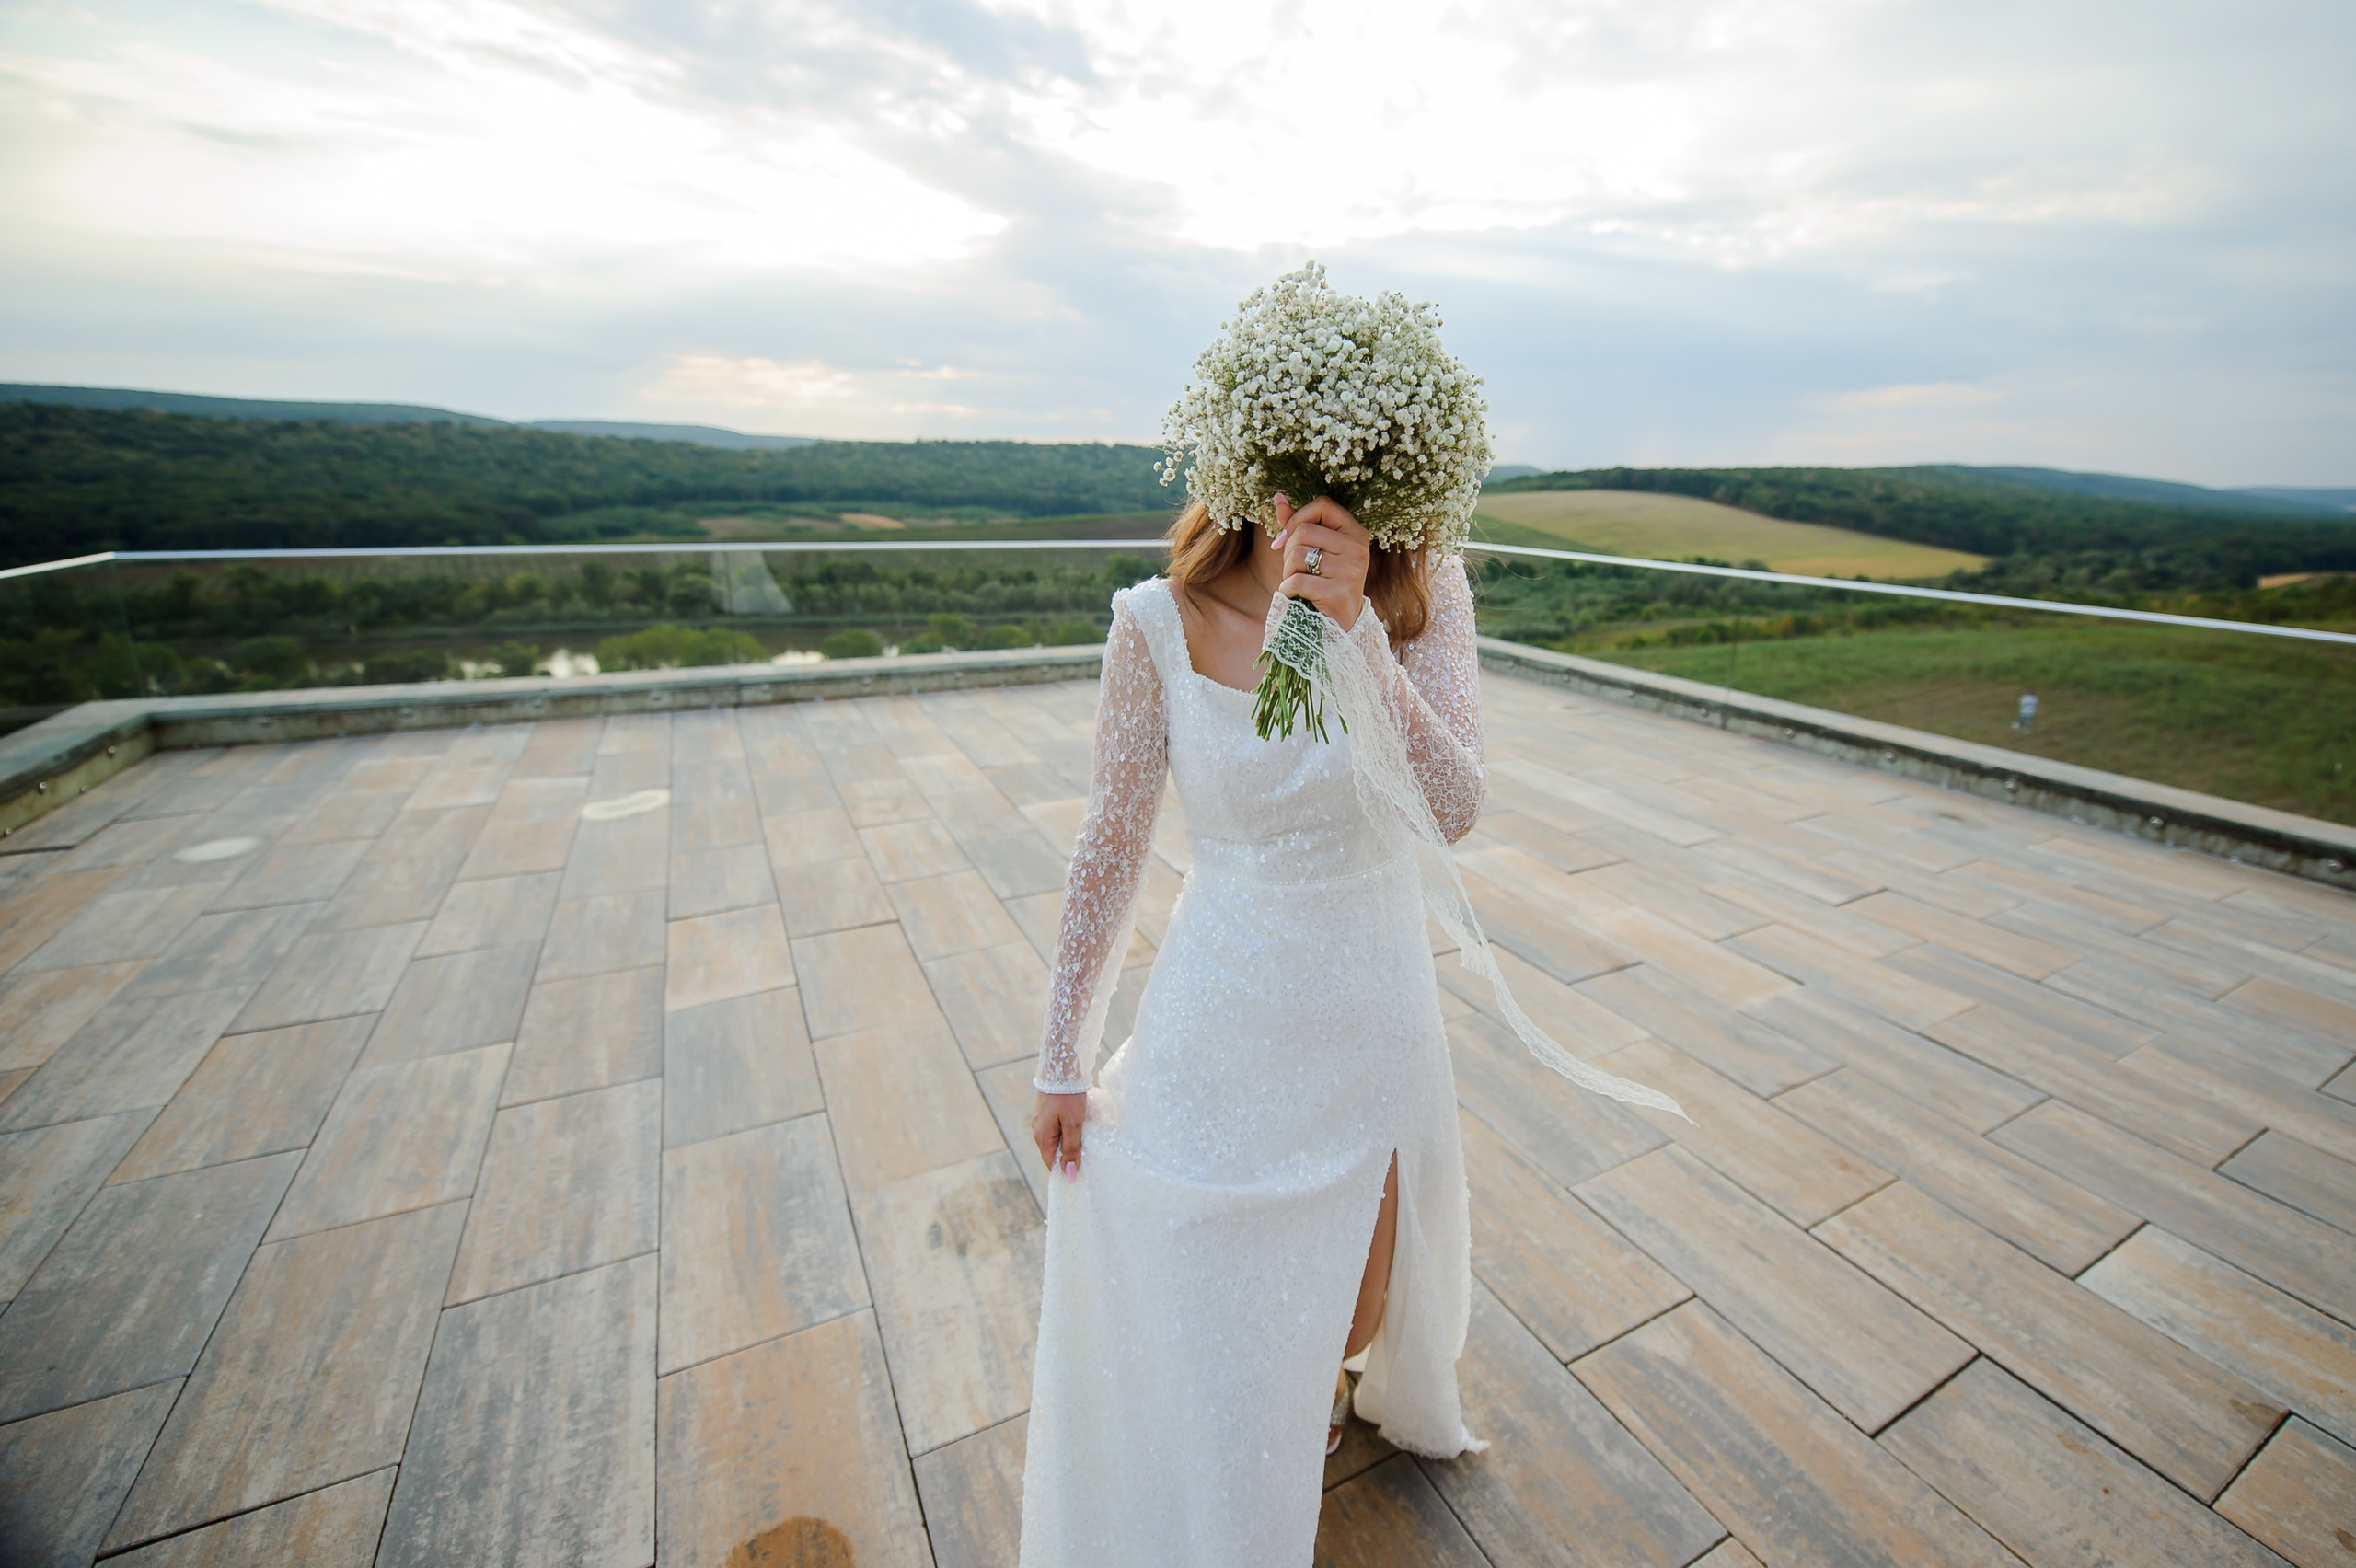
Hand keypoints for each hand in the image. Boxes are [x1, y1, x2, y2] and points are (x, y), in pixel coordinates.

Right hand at [1031, 1090, 1085, 1183]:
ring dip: (1070, 1142)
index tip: (1082, 1171)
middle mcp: (1038, 1129)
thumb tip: (1069, 1175)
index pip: (1051, 1163)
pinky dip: (1068, 1131)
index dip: (1065, 1169)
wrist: (1061, 1067)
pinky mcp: (1047, 1111)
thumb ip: (1071, 1150)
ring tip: (1086, 1140)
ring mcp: (1041, 1120)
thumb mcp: (1073, 1125)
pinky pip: (1057, 1128)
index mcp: (1041, 1136)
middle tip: (1088, 1155)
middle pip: (1053, 1151)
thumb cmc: (1068, 1097)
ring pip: (1056, 1139)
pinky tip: (1080, 1127)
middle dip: (1069, 1155)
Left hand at [1273, 494, 1368, 631]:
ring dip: (1287, 571)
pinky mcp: (1338, 593)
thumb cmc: (1325, 582)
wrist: (1341, 624)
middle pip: (1304, 531)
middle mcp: (1358, 548)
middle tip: (1294, 568)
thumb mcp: (1317, 549)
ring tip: (1297, 582)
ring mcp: (1350, 571)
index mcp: (1356, 532)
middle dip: (1288, 550)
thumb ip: (1299, 523)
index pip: (1322, 504)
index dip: (1298, 517)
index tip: (1286, 537)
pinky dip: (1287, 589)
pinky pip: (1297, 580)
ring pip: (1298, 554)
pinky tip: (1296, 596)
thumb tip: (1277, 497)